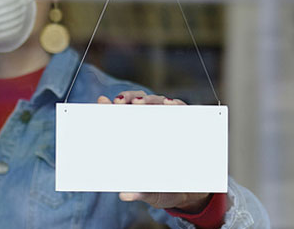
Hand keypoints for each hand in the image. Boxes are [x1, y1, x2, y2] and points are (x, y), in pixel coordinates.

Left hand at [96, 90, 210, 212]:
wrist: (191, 193)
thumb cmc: (163, 190)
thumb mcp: (151, 192)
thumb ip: (138, 192)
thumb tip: (124, 195)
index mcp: (135, 139)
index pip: (119, 118)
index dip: (109, 108)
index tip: (102, 102)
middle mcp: (148, 127)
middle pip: (135, 104)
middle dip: (127, 98)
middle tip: (121, 101)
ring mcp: (166, 123)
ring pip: (155, 103)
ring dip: (148, 100)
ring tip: (140, 102)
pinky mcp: (185, 123)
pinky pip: (179, 109)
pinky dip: (174, 104)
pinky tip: (168, 104)